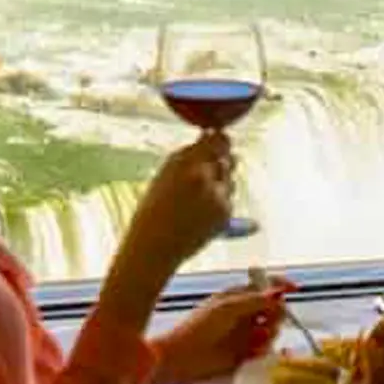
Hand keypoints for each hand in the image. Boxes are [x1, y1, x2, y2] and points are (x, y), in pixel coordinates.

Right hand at [97, 133, 237, 333]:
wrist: (154, 248)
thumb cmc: (153, 210)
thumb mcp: (165, 175)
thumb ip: (189, 154)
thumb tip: (210, 134)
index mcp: (185, 163)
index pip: (217, 140)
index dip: (220, 140)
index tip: (218, 141)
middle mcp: (204, 176)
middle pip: (229, 158)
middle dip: (222, 162)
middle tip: (205, 176)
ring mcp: (217, 195)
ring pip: (230, 179)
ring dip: (221, 184)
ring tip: (196, 201)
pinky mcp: (226, 212)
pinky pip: (229, 198)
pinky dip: (220, 203)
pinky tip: (200, 214)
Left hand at [148, 276, 295, 383]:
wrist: (181, 358)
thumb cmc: (200, 327)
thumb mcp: (228, 307)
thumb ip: (255, 300)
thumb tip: (279, 293)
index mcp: (238, 296)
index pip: (265, 285)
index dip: (280, 285)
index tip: (295, 289)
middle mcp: (245, 313)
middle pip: (274, 308)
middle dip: (276, 313)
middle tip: (268, 321)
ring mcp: (245, 333)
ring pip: (272, 328)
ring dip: (270, 333)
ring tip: (258, 339)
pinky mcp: (245, 353)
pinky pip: (265, 348)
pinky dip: (263, 348)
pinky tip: (254, 351)